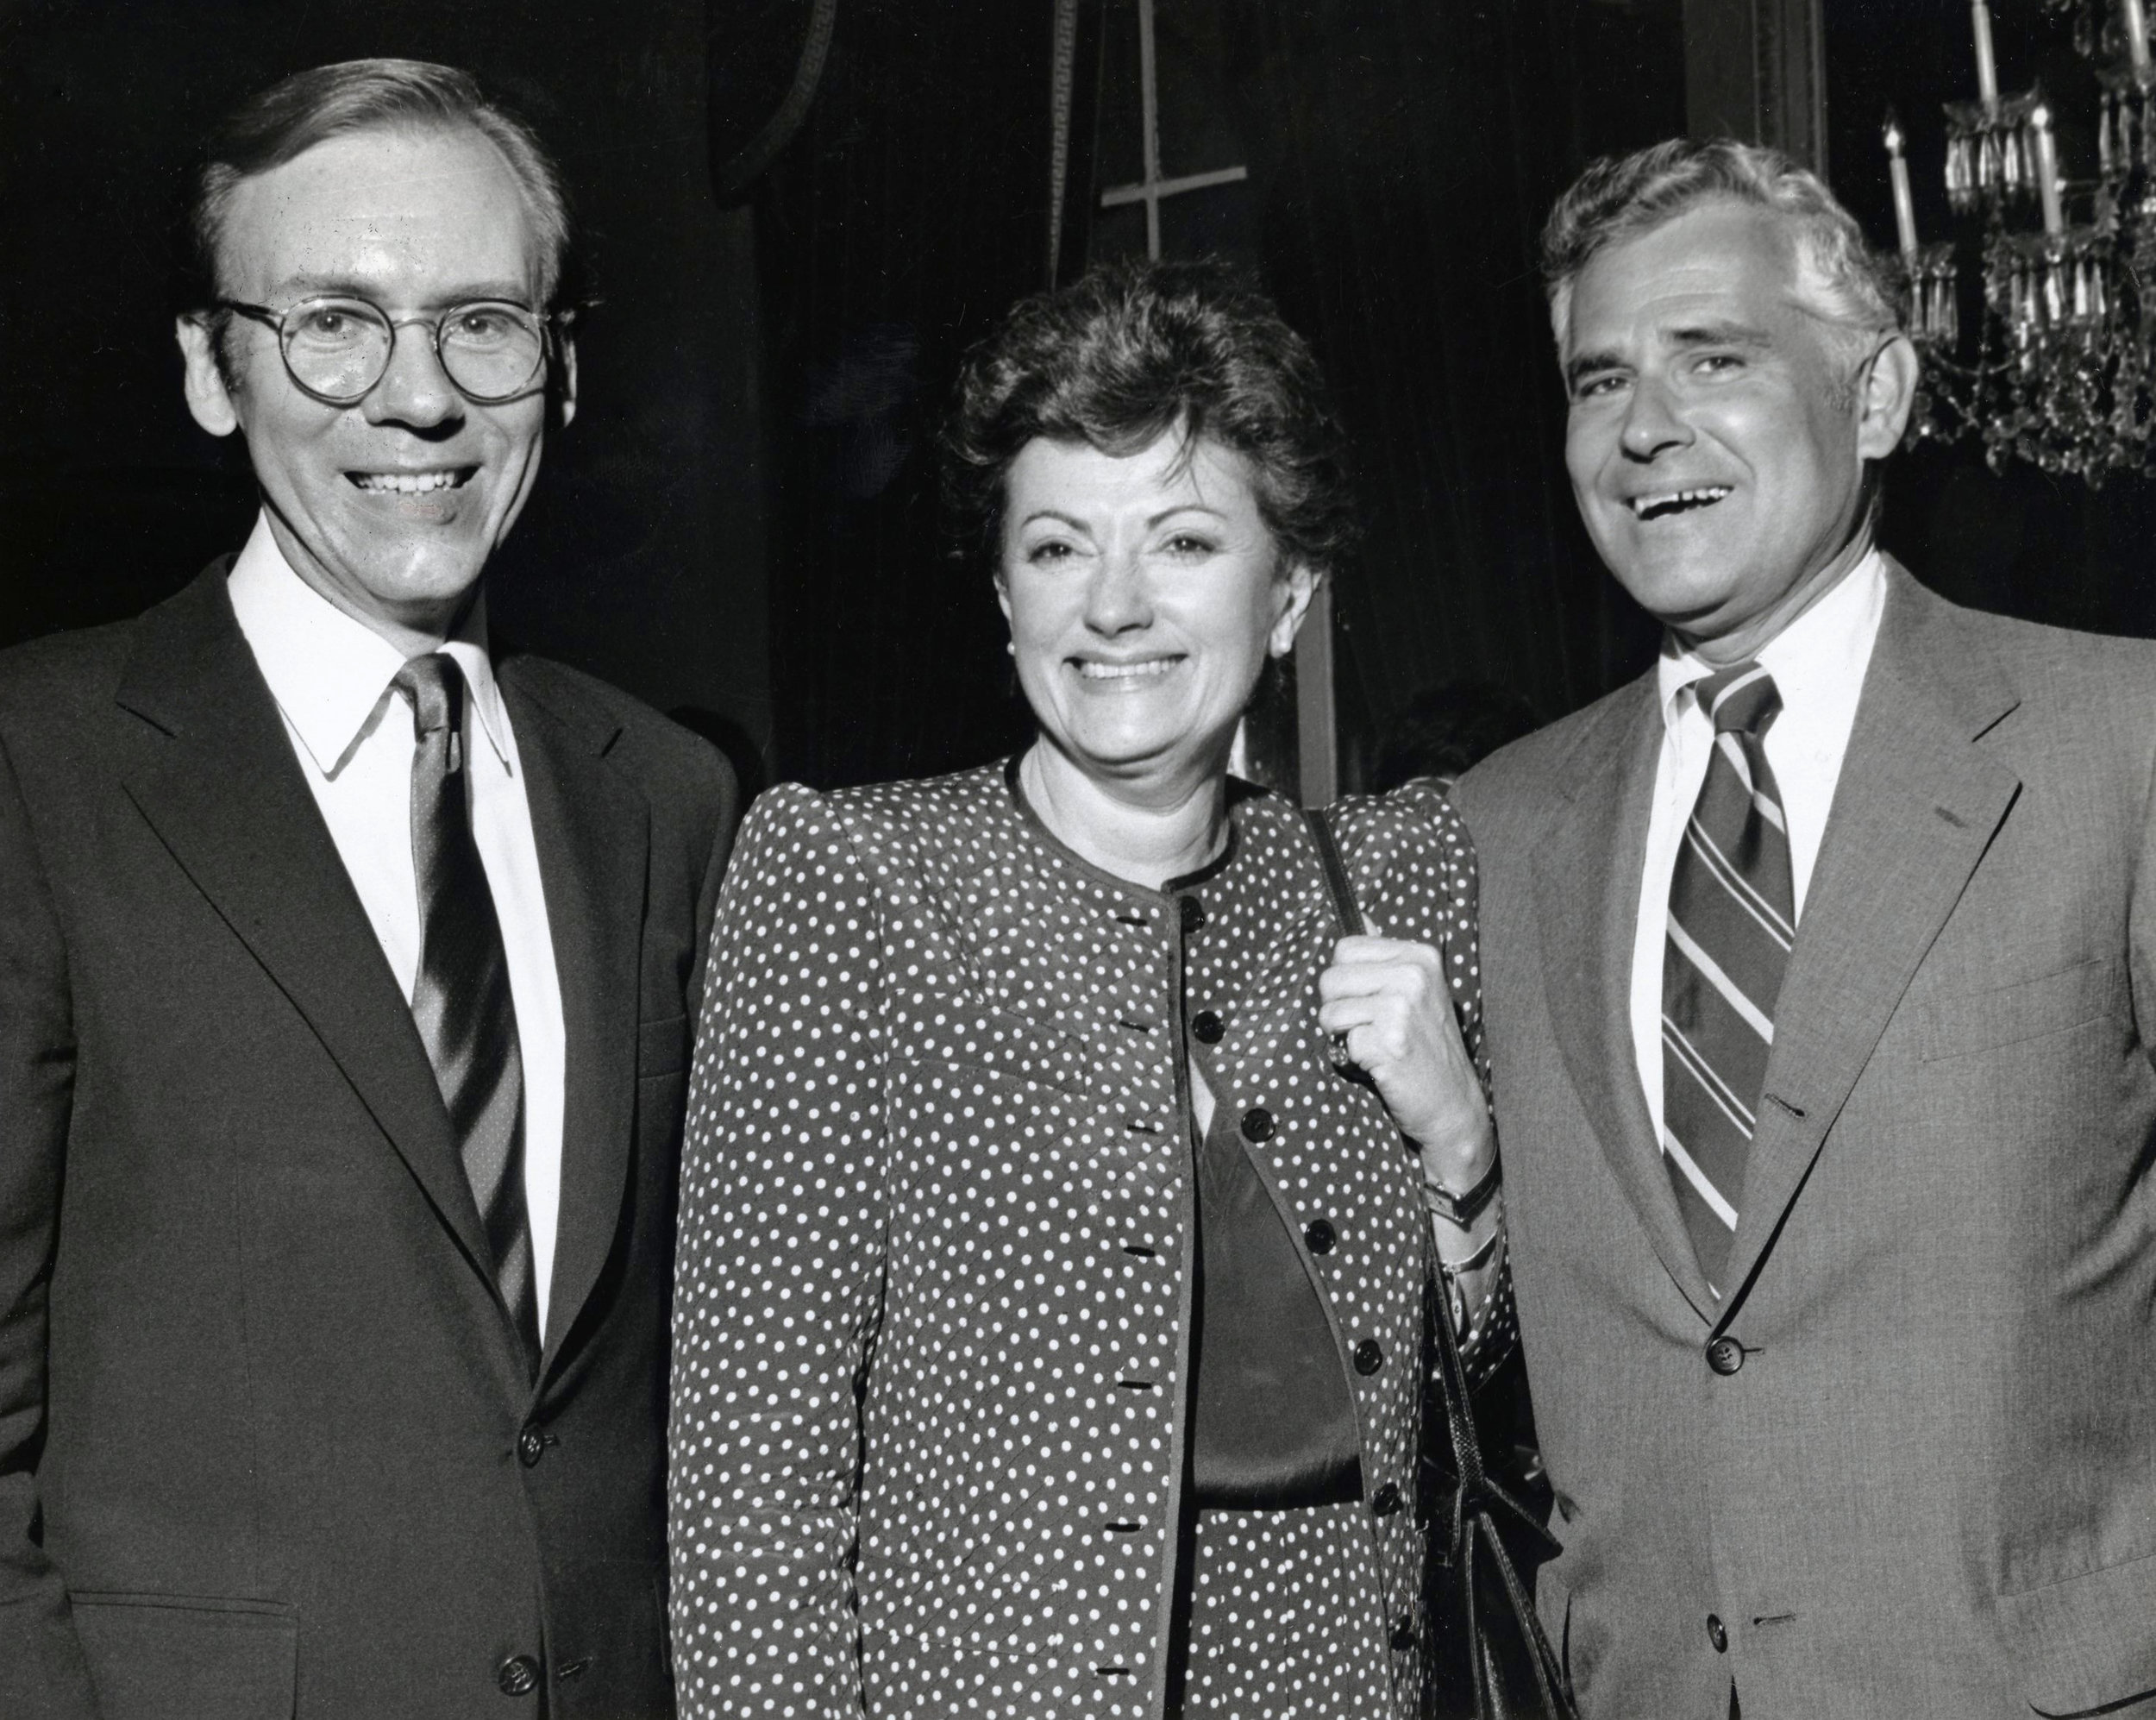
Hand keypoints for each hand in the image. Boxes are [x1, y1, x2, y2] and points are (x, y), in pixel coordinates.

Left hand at [1317, 923, 1491, 1187]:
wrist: (1452, 1103)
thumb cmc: (1427, 1047)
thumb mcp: (1417, 990)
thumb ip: (1385, 957)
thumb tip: (1360, 917)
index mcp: (1419, 956)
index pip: (1344, 948)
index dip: (1346, 979)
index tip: (1371, 1000)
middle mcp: (1413, 976)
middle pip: (1330, 979)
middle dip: (1339, 1009)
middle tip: (1373, 1028)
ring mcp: (1403, 1008)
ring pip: (1330, 1013)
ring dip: (1345, 1036)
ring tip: (1379, 1046)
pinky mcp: (1390, 1042)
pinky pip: (1342, 1044)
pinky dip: (1355, 1059)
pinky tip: (1384, 1064)